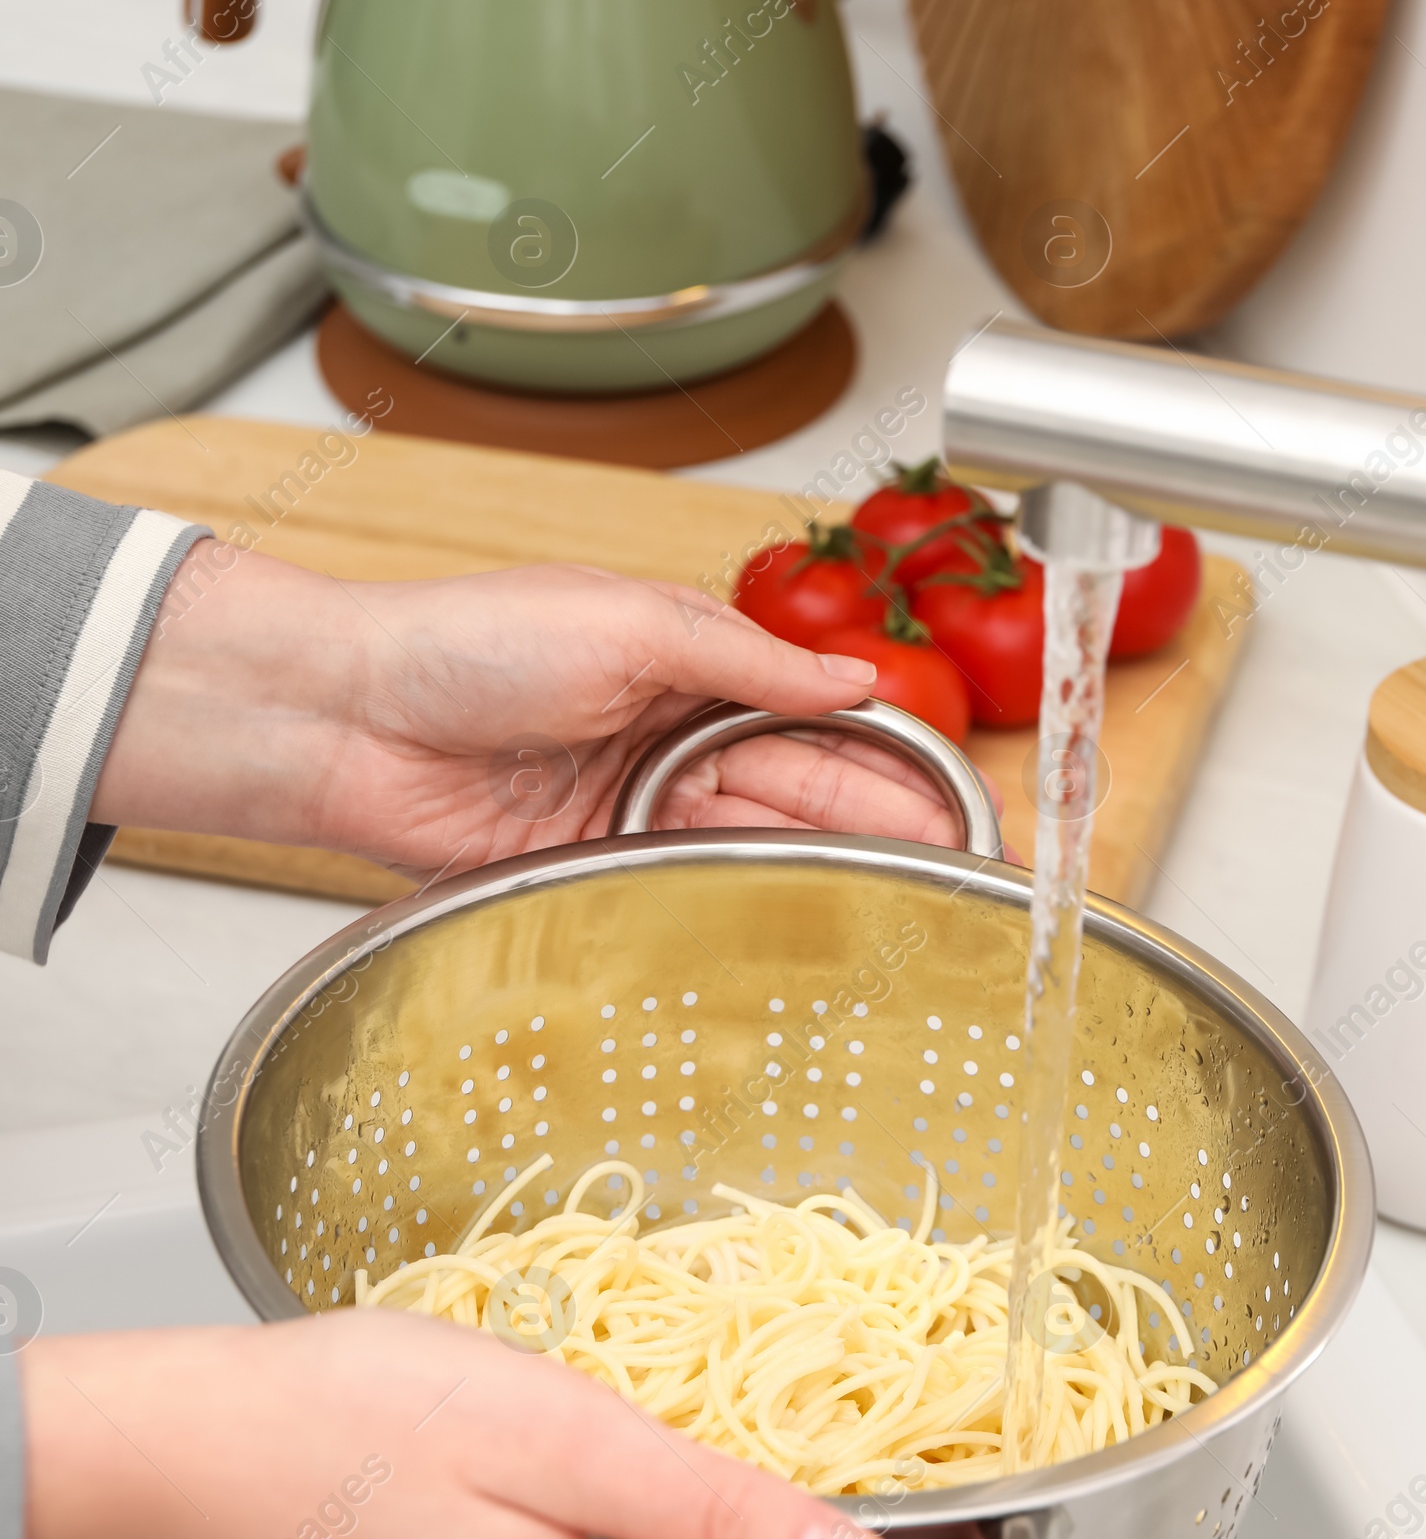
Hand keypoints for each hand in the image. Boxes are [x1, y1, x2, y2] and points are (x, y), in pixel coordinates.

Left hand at [92, 547, 966, 874]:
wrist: (350, 716)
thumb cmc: (467, 641)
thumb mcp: (631, 620)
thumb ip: (749, 659)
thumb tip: (855, 679)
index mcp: (689, 659)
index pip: (817, 713)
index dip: (888, 755)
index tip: (954, 797)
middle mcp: (670, 734)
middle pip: (802, 788)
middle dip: (884, 824)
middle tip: (961, 868)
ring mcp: (634, 804)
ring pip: (757, 841)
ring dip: (829, 866)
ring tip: (911, 898)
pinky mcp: (592, 866)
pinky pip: (686, 885)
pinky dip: (745, 900)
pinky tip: (808, 918)